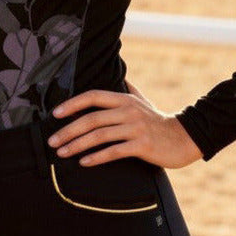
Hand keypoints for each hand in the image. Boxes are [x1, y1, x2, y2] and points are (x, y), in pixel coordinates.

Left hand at [47, 78, 202, 168]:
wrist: (182, 138)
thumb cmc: (157, 120)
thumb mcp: (142, 100)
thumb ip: (128, 88)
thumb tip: (118, 73)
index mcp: (124, 99)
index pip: (93, 96)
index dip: (73, 103)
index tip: (56, 113)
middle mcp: (127, 110)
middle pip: (92, 118)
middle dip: (69, 130)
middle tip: (53, 140)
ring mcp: (134, 127)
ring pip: (100, 135)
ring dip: (77, 145)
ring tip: (63, 152)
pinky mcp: (141, 145)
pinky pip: (114, 151)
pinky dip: (97, 157)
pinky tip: (84, 162)